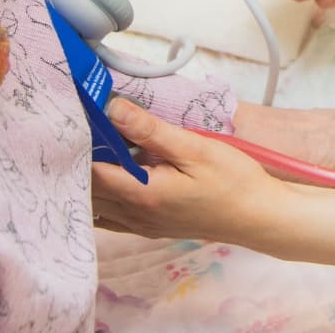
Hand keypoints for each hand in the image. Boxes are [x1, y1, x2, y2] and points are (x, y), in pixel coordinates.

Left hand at [92, 97, 276, 242]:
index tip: (74, 115)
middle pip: (86, 190)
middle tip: (78, 125)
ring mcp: (142, 225)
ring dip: (89, 179)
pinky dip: (100, 197)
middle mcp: (135, 216)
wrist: (259, 216)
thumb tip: (111, 108)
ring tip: (91, 146)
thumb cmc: (233, 181)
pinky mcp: (151, 227)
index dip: (77, 144)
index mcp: (142, 194)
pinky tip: (109, 175)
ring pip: (95, 205)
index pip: (90, 171)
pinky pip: (110, 216)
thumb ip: (150, 131)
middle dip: (78, 160)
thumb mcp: (195, 148)